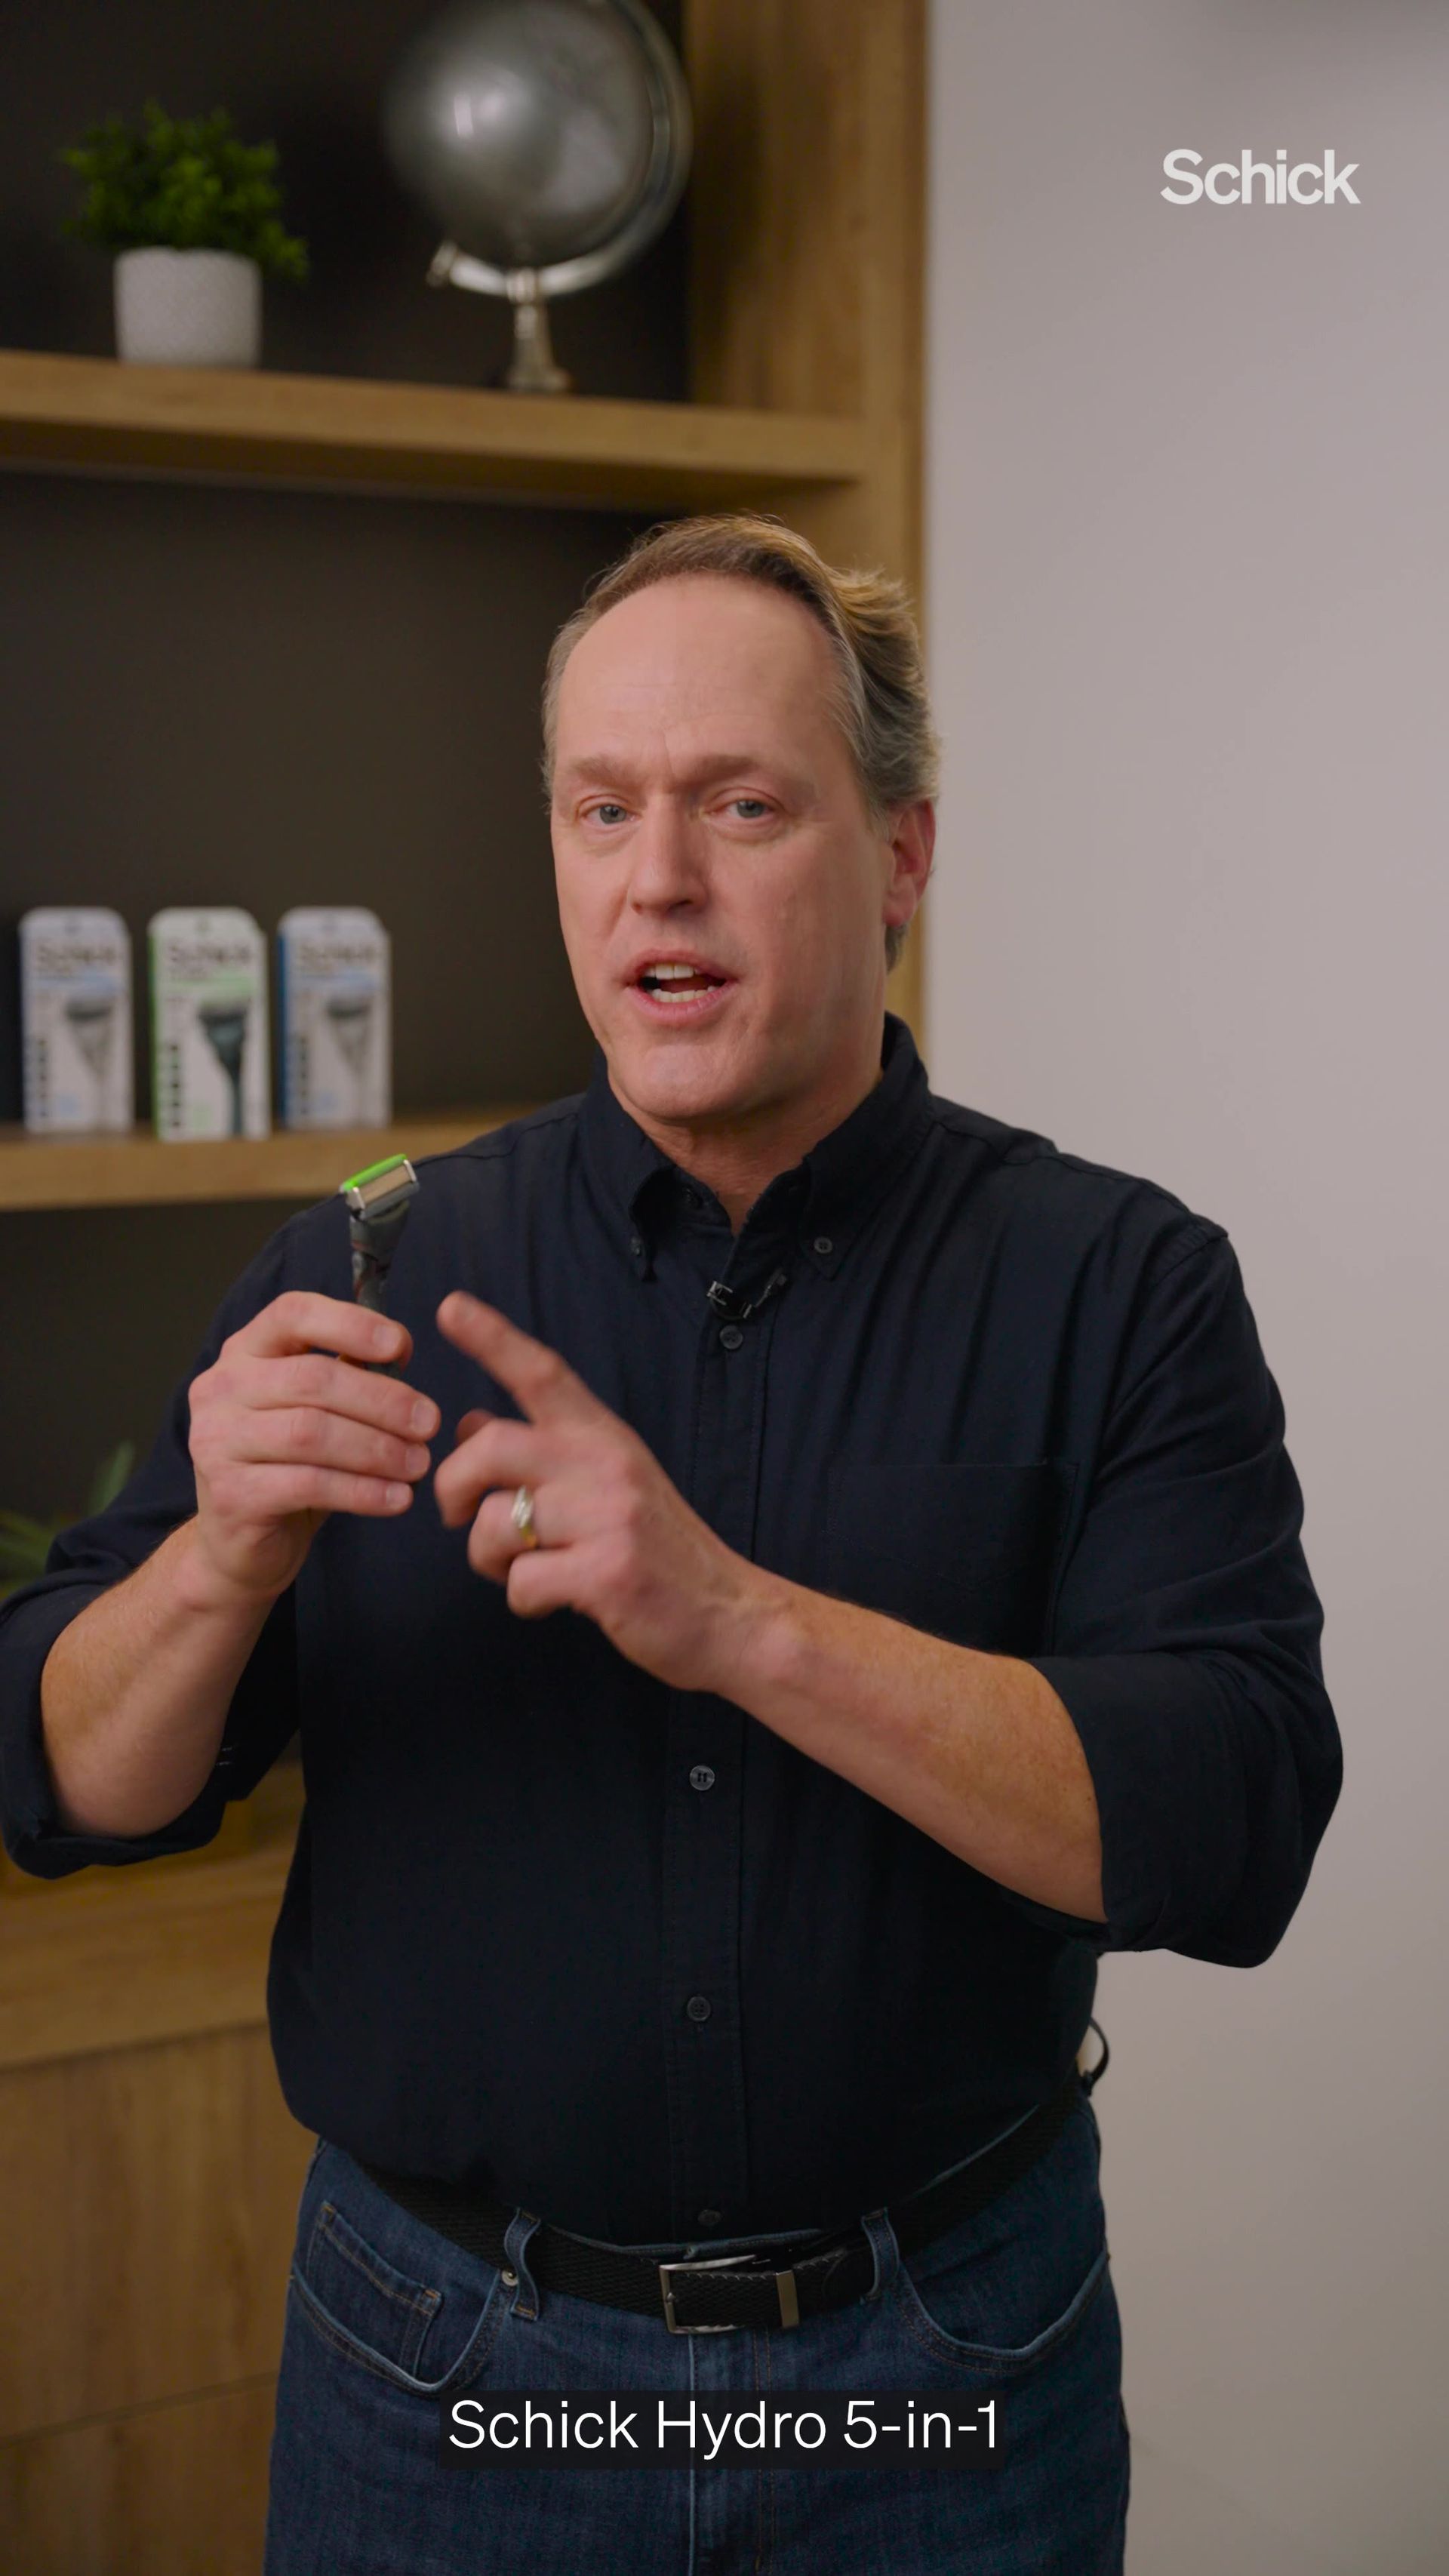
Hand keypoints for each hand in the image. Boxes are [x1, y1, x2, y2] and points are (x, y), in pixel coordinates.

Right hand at [187, 1292, 439, 1604]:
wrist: (240, 1540)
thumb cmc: (288, 1463)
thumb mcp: (315, 1408)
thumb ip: (347, 1373)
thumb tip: (399, 1348)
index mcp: (245, 1352)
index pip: (292, 1314)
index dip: (350, 1323)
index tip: (401, 1346)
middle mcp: (221, 1388)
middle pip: (313, 1380)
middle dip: (382, 1400)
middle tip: (429, 1423)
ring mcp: (217, 1441)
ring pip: (311, 1433)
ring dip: (377, 1449)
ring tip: (419, 1463)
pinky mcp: (230, 1494)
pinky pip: (308, 1484)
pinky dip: (362, 1491)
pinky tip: (397, 1499)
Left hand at [433, 1291, 763, 1691]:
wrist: (731, 1613)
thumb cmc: (661, 1550)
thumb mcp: (608, 1484)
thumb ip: (543, 1452)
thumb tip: (470, 1423)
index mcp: (606, 1437)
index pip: (543, 1373)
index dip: (492, 1339)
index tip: (449, 1307)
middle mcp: (608, 1465)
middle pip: (492, 1447)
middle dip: (453, 1486)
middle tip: (456, 1516)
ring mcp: (610, 1518)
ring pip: (495, 1523)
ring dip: (488, 1558)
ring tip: (520, 1569)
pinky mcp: (608, 1573)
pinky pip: (522, 1582)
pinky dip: (522, 1599)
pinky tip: (552, 1600)